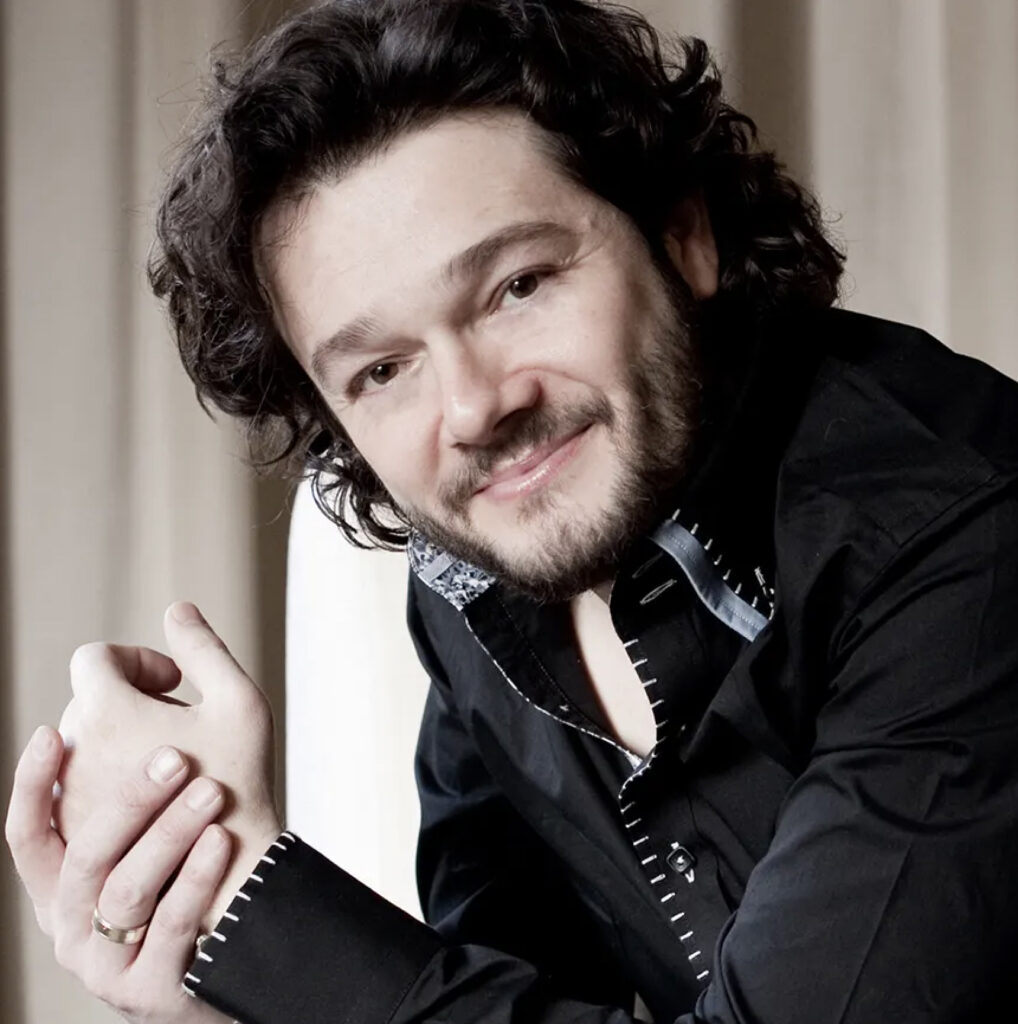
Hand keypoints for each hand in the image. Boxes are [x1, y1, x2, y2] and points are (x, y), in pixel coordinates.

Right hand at [5, 727, 233, 1022]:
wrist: (230, 973)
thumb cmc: (190, 897)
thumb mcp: (151, 853)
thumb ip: (137, 805)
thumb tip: (150, 715)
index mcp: (62, 891)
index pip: (27, 838)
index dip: (31, 787)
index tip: (50, 732)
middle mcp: (72, 929)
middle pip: (86, 857)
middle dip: (129, 801)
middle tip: (174, 756)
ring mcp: (108, 966)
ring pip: (126, 890)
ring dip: (169, 834)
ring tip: (210, 792)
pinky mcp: (151, 992)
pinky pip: (171, 927)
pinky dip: (195, 879)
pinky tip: (222, 840)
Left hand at [55, 602, 281, 929]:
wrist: (232, 872)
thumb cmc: (242, 780)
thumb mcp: (239, 700)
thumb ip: (203, 646)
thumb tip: (177, 609)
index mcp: (108, 712)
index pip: (95, 658)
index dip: (137, 658)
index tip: (175, 680)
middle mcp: (73, 754)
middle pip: (86, 700)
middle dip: (131, 698)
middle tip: (184, 720)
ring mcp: (67, 800)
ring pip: (79, 747)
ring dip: (116, 741)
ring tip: (170, 763)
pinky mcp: (70, 838)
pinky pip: (74, 789)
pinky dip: (104, 780)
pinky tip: (150, 796)